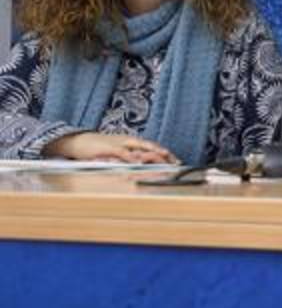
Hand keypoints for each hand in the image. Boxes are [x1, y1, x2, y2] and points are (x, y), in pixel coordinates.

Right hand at [44, 132, 179, 163]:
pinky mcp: (108, 148)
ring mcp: (119, 143)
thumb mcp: (115, 153)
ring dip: (152, 153)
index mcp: (130, 142)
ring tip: (164, 158)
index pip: (151, 147)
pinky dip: (131, 156)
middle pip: (150, 146)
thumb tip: (140, 166)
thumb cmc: (98, 148)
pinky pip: (122, 152)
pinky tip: (138, 161)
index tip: (176, 161)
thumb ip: (128, 158)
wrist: (77, 141)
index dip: (165, 153)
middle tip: (175, 161)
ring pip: (139, 147)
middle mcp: (127, 141)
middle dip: (164, 153)